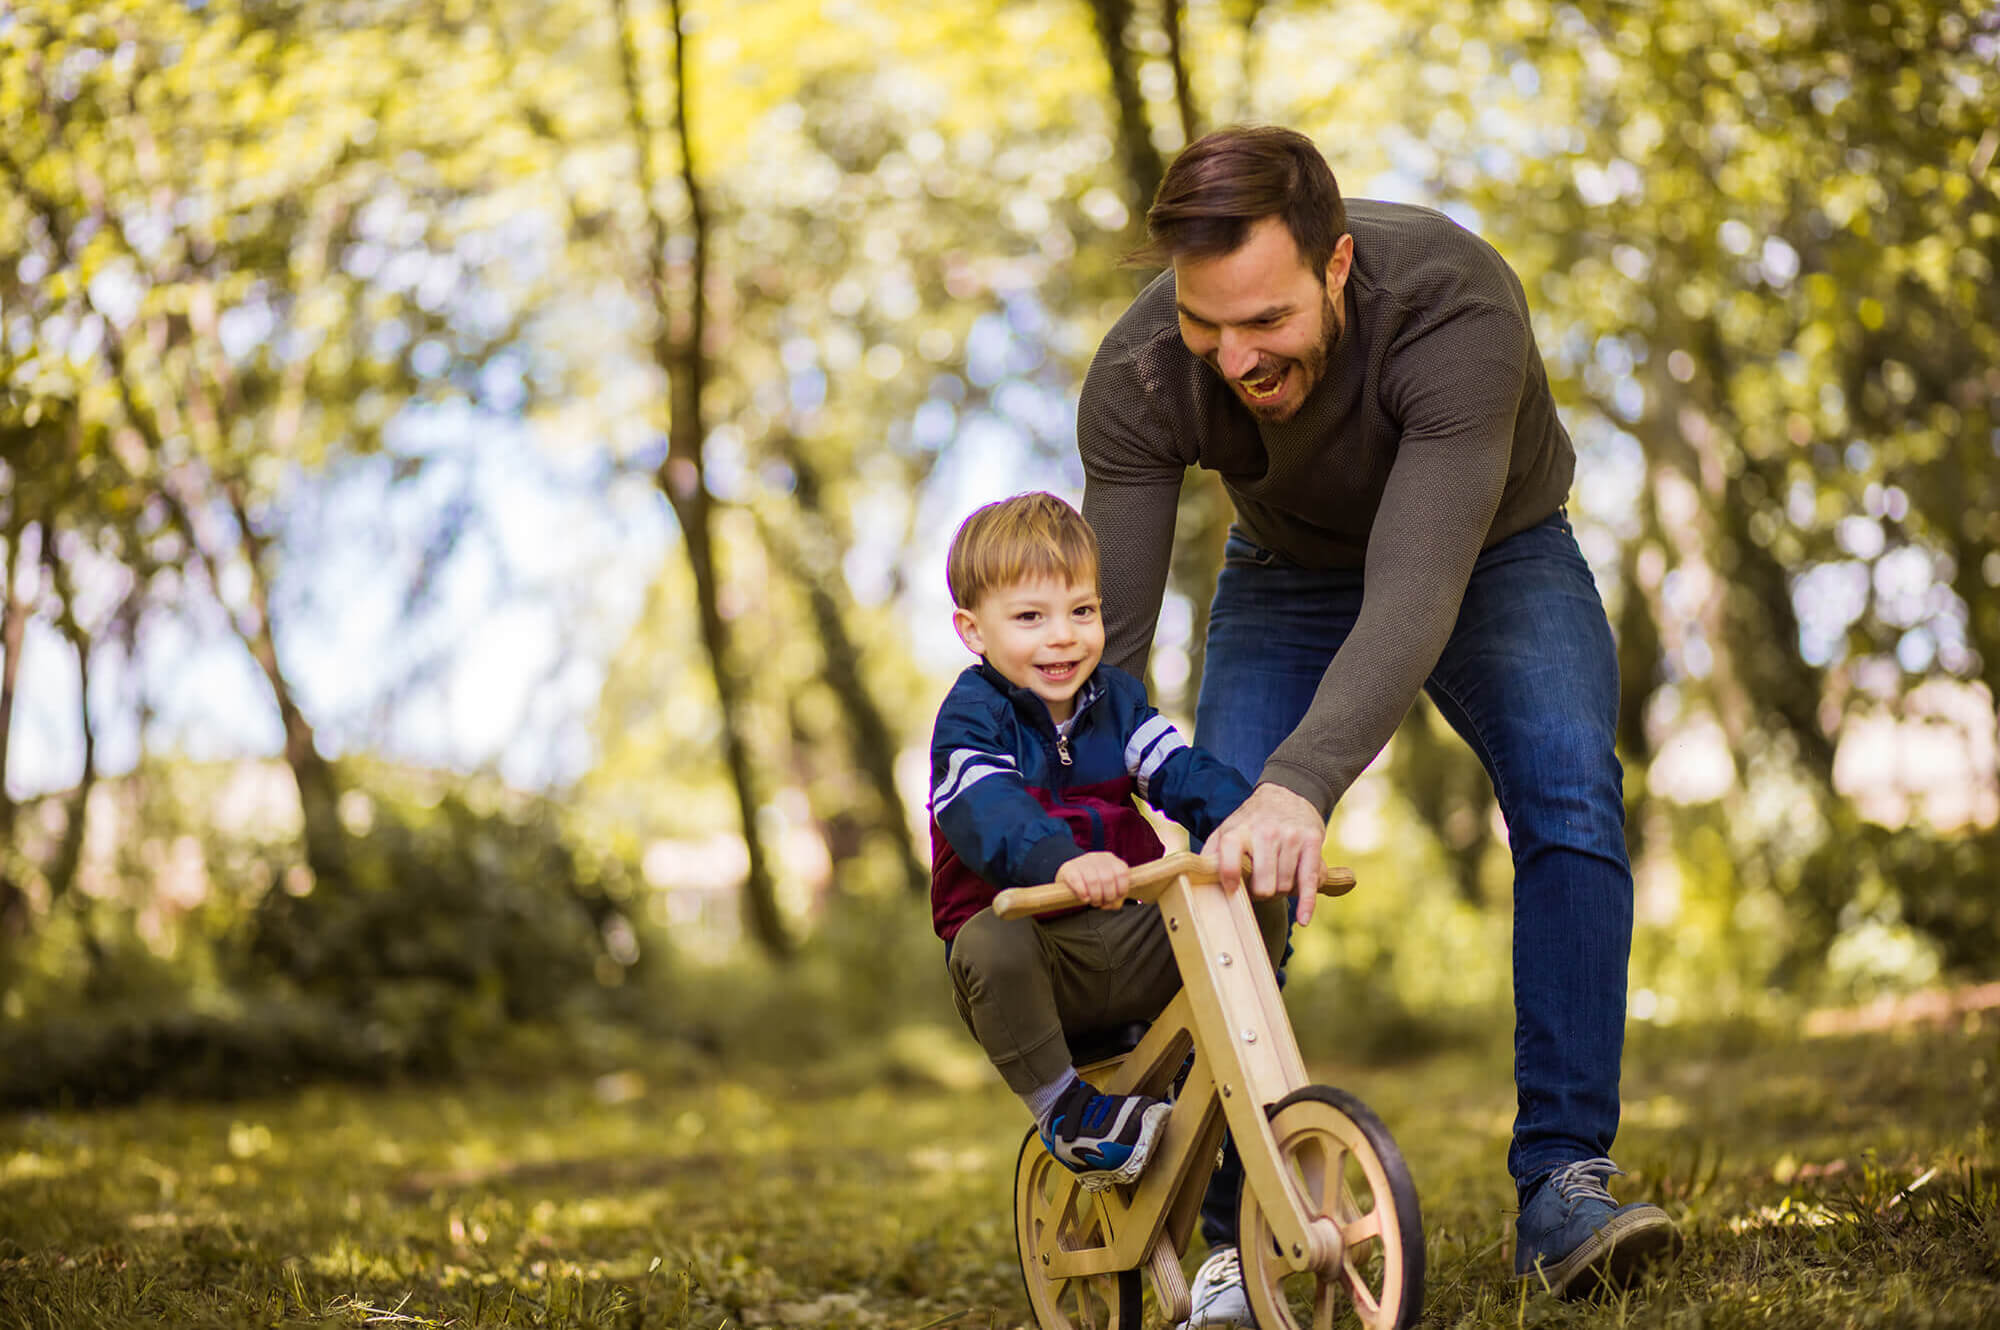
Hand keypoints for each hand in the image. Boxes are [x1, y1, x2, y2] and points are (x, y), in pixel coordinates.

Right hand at [1056, 852, 1132, 908]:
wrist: (1069, 875)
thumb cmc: (1092, 884)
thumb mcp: (1107, 886)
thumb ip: (1116, 896)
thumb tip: (1115, 904)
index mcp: (1110, 860)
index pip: (1122, 873)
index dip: (1121, 890)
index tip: (1115, 899)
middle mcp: (1097, 857)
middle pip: (1108, 879)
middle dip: (1107, 896)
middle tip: (1103, 903)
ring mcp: (1082, 861)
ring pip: (1093, 881)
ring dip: (1095, 897)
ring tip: (1093, 902)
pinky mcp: (1069, 868)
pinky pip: (1077, 881)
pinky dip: (1082, 893)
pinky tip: (1085, 898)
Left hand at [1206, 783, 1329, 925]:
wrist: (1287, 793)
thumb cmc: (1253, 821)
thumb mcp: (1227, 829)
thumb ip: (1212, 854)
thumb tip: (1195, 880)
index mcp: (1239, 831)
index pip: (1229, 861)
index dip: (1230, 880)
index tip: (1232, 890)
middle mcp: (1265, 833)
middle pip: (1263, 886)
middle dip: (1261, 893)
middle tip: (1260, 885)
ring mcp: (1291, 837)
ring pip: (1285, 886)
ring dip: (1282, 890)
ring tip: (1277, 877)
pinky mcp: (1312, 841)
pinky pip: (1310, 880)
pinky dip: (1307, 902)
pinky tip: (1303, 918)